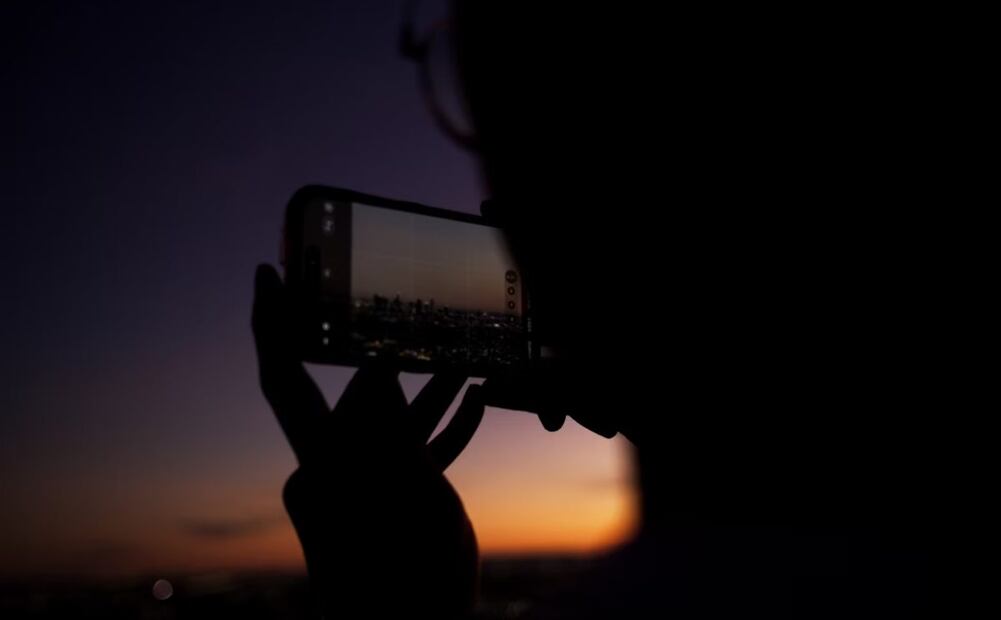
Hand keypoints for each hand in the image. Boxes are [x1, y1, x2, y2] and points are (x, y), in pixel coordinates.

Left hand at [252, 264, 483, 617]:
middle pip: (352, 391)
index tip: (270, 274)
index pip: (285, 378)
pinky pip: (414, 450)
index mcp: (319, 463)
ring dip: (428, 388)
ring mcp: (365, 485)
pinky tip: (475, 403)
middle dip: (384, 354)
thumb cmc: (407, 582)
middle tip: (400, 311)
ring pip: (394, 419)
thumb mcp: (407, 495)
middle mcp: (334, 468)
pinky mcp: (393, 501)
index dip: (272, 323)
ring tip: (461, 356)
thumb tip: (375, 374)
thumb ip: (388, 430)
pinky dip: (443, 427)